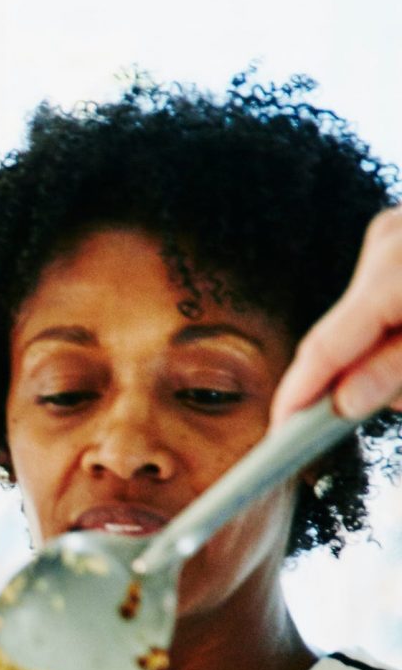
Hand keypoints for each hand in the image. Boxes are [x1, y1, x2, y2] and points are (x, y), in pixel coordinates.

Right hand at [275, 205, 401, 425]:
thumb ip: (393, 372)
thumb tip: (342, 405)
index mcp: (396, 270)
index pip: (325, 346)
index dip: (298, 395)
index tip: (279, 434)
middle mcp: (386, 244)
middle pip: (346, 336)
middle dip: (360, 379)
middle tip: (398, 397)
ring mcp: (392, 235)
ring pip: (364, 321)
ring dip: (384, 354)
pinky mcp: (398, 239)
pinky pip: (379, 301)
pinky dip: (393, 329)